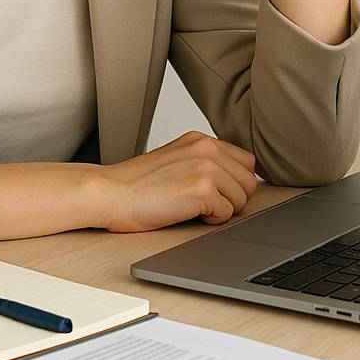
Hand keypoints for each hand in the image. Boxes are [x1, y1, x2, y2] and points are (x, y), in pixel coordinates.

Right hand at [97, 130, 258, 231]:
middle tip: (205, 204)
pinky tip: (188, 213)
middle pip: (249, 180)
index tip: (218, 193)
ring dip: (223, 210)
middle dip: (233, 198)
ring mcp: (206, 167)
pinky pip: (227, 213)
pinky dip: (212, 220)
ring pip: (242, 198)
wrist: (110, 193)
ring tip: (194, 207)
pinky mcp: (202, 189)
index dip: (235, 183)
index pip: (246, 161)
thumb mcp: (176, 160)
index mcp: (200, 139)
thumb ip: (204, 162)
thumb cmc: (137, 185)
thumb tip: (236, 180)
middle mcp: (206, 148)